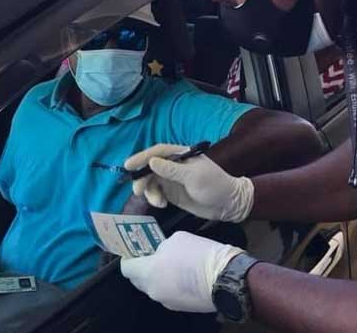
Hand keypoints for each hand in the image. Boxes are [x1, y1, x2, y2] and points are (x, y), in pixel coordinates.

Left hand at [120, 231, 244, 312]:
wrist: (226, 278)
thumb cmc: (199, 254)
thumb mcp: (177, 239)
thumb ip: (162, 247)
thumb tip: (160, 253)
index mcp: (148, 273)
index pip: (126, 268)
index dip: (129, 258)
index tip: (136, 250)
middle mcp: (153, 291)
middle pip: (139, 280)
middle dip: (143, 268)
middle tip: (154, 255)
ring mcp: (167, 301)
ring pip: (155, 288)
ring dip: (159, 277)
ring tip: (173, 265)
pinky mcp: (181, 307)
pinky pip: (169, 294)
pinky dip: (172, 285)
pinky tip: (185, 276)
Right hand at [124, 144, 254, 222]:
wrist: (228, 205)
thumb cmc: (215, 186)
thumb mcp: (194, 177)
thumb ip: (172, 170)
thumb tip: (152, 161)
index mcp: (181, 155)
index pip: (157, 152)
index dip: (141, 157)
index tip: (128, 165)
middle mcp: (174, 165)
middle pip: (150, 168)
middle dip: (142, 178)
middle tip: (137, 190)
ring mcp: (172, 180)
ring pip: (151, 182)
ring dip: (149, 191)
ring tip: (158, 202)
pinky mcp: (172, 193)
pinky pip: (157, 193)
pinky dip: (155, 199)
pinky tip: (162, 205)